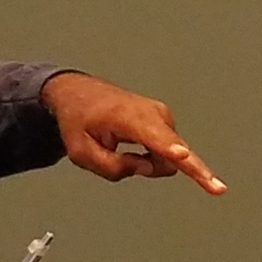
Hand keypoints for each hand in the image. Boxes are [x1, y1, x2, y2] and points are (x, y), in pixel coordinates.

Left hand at [41, 72, 225, 194]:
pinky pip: (170, 149)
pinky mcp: (166, 118)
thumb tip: (147, 169)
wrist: (79, 93)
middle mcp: (152, 112)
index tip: (183, 155)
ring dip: (149, 162)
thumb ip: (113, 167)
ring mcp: (162, 113)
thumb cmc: (78, 120)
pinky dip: (154, 156)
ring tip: (120, 151)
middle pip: (172, 154)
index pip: (154, 137)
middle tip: (125, 160)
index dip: (171, 149)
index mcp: (126, 117)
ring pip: (171, 155)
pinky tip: (134, 148)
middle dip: (153, 168)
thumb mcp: (82, 152)